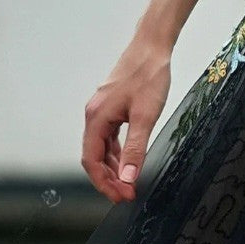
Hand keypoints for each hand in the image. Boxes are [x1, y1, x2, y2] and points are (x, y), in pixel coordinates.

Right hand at [81, 33, 171, 202]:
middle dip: (109, 178)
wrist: (152, 46)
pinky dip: (117, 150)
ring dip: (114, 166)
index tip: (121, 197)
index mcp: (96, 118)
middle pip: (94, 156)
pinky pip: (109, 135)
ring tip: (129, 180)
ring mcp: (102, 109)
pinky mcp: (112, 105)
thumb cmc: (148, 75)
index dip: (104, 183)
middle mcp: (94, 114)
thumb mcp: (145, 116)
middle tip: (127, 193)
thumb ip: (135, 149)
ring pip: (102, 146)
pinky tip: (128, 158)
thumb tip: (128, 178)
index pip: (92, 161)